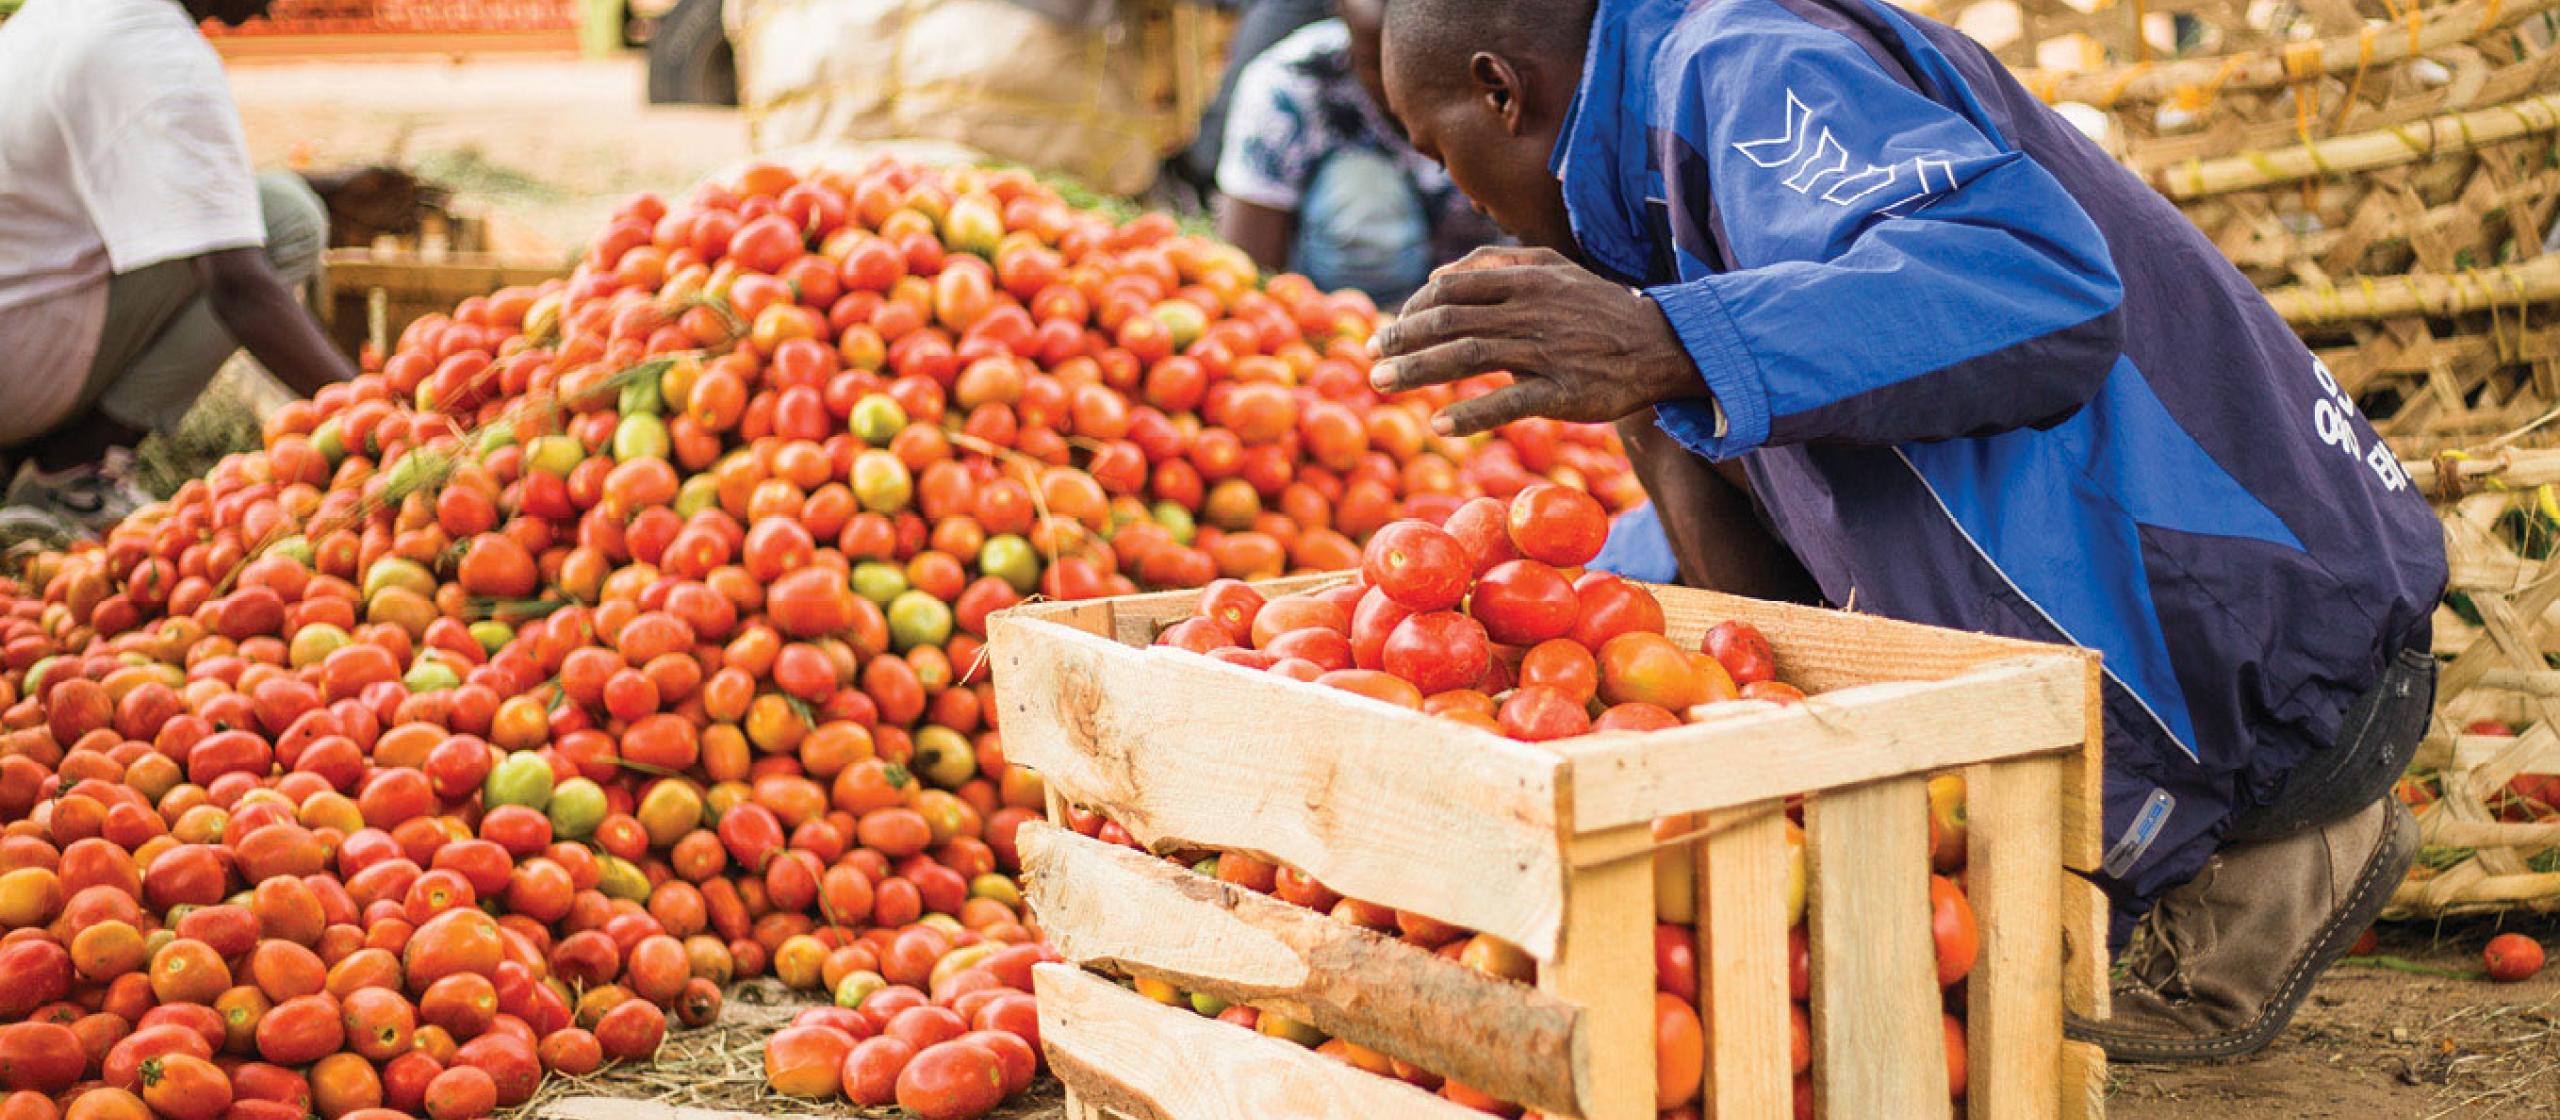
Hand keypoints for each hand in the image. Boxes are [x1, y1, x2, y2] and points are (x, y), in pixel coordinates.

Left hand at [1369, 247, 1704, 435]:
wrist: (1661, 344)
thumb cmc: (1597, 306)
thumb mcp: (1552, 268)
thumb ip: (1494, 264)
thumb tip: (1437, 276)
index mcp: (1524, 280)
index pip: (1449, 290)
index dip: (1410, 310)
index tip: (1387, 332)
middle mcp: (1529, 311)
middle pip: (1449, 321)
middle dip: (1401, 339)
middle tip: (1369, 358)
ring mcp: (1546, 352)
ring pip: (1468, 357)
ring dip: (1418, 371)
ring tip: (1381, 384)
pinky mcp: (1563, 393)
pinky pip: (1509, 402)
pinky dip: (1470, 413)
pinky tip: (1438, 424)